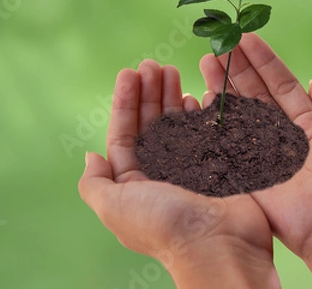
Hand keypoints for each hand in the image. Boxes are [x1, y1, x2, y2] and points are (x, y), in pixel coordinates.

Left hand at [79, 60, 280, 288]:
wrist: (220, 247)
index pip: (124, 133)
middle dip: (149, 92)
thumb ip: (95, 183)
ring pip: (178, 124)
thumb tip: (90, 156)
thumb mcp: (114, 206)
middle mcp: (161, 174)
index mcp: (134, 182)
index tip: (130, 72)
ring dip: (172, 96)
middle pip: (151, 123)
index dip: (125, 102)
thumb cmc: (164, 225)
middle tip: (154, 64)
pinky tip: (197, 95)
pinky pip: (207, 132)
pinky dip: (200, 113)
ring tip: (173, 70)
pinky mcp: (218, 165)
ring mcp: (192, 168)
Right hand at [199, 33, 311, 257]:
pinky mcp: (241, 167)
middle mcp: (280, 133)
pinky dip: (212, 115)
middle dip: (235, 67)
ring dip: (221, 83)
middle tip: (218, 44)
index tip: (245, 37)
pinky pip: (223, 137)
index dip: (262, 60)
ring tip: (206, 59)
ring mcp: (258, 150)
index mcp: (306, 122)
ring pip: (236, 109)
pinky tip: (203, 93)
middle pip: (253, 92)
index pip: (279, 83)